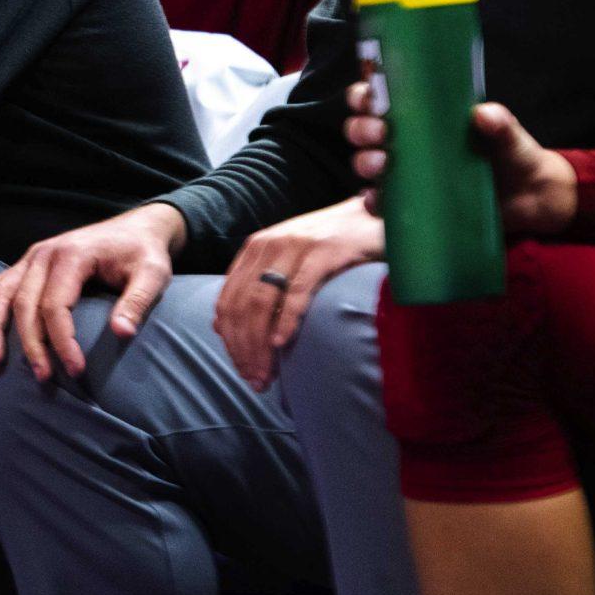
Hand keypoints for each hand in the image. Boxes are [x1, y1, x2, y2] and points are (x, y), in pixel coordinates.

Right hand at [0, 202, 184, 379]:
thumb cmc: (143, 254)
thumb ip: (137, 302)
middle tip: (43, 379)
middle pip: (25, 304)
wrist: (136, 228)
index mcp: (72, 255)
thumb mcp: (153, 274)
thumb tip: (122, 334)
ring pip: (3, 295)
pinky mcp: (27, 265)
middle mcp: (44, 254)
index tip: (76, 370)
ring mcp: (31, 258)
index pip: (57, 305)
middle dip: (31, 345)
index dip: (63, 341)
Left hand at [212, 196, 384, 390]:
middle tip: (255, 380)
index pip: (227, 300)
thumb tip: (220, 326)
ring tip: (266, 373)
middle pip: (241, 305)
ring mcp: (295, 246)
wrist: (374, 214)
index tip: (241, 369)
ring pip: (262, 301)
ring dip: (259, 343)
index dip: (230, 339)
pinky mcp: (323, 252)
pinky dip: (285, 319)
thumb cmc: (332, 244)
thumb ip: (256, 286)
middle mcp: (269, 245)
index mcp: (255, 249)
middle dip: (243, 348)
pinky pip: (297, 291)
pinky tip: (281, 343)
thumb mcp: (287, 260)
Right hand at [343, 82, 574, 237]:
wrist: (530, 199)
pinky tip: (378, 198)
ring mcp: (404, 173)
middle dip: (363, 129)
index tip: (370, 98)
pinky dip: (373, 201)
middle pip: (362, 129)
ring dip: (365, 161)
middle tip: (382, 132)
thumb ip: (500, 123)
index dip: (363, 95)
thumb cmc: (514, 156)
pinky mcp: (410, 203)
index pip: (378, 97)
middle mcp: (405, 141)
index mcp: (422, 115)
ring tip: (383, 164)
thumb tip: (483, 113)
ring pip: (364, 162)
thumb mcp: (510, 136)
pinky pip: (380, 203)